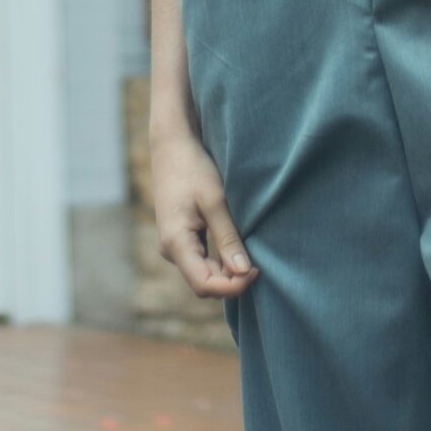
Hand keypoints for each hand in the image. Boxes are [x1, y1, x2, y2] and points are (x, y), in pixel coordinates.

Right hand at [150, 125, 258, 298]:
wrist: (172, 144)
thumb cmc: (193, 168)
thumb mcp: (215, 201)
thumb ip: (228, 238)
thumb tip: (243, 272)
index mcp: (175, 243)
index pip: (204, 285)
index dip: (232, 286)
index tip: (257, 269)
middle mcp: (170, 249)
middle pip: (204, 282)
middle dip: (232, 280)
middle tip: (259, 263)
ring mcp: (173, 244)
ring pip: (203, 272)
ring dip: (227, 270)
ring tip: (251, 254)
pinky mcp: (180, 236)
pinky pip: (201, 259)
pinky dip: (220, 258)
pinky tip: (237, 246)